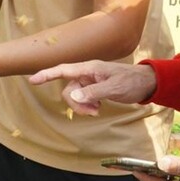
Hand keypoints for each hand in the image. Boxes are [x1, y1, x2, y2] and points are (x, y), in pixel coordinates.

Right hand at [28, 60, 156, 114]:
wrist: (147, 84)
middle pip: (69, 89)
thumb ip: (92, 93)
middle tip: (93, 112)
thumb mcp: (113, 88)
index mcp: (89, 69)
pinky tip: (99, 108)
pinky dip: (88, 106)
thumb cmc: (131, 82)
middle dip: (76, 103)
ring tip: (98, 110)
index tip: (32, 80)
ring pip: (76, 96)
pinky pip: (83, 98)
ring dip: (83, 106)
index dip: (47, 75)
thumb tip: (73, 97)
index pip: (63, 70)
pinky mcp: (95, 89)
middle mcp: (87, 74)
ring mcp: (90, 81)